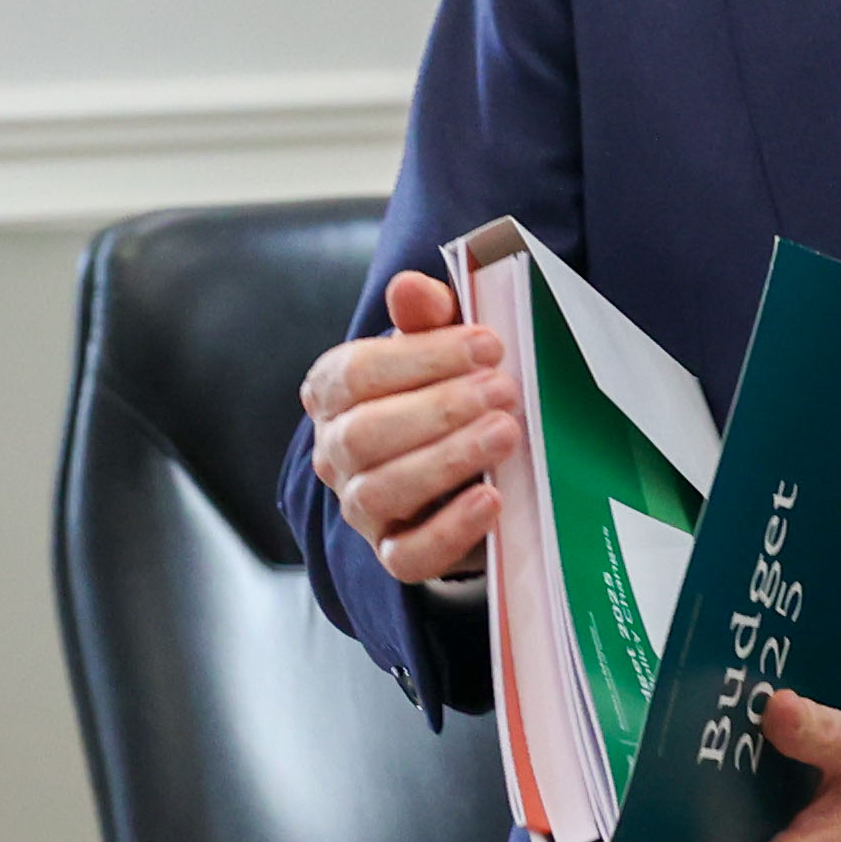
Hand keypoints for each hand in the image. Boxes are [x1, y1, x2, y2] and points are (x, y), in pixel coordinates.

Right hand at [301, 270, 518, 584]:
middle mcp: (336, 452)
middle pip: (364, 434)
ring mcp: (361, 508)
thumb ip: (428, 316)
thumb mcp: (444, 347)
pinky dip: (450, 529)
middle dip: (439, 409)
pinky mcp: (395, 553)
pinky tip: (491, 498)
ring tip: (505, 433)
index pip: (355, 373)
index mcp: (335, 393)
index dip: (422, 357)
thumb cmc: (447, 391)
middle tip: (502, 390)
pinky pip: (408, 555)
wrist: (462, 468)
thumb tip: (409, 286)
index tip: (487, 345)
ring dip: (448, 460)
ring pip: (381, 491)